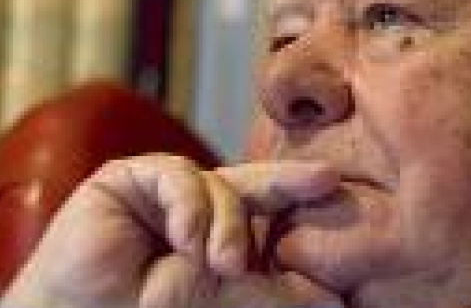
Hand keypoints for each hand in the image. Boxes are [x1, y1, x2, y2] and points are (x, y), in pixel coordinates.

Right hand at [0, 154, 343, 307]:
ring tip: (221, 263)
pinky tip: (185, 240)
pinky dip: (189, 208)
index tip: (340, 196)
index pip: (267, 218)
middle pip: (252, 187)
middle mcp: (195, 212)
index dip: (300, 204)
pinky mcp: (130, 178)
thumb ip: (261, 292)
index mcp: (216, 241)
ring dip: (225, 226)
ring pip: (219, 185)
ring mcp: (164, 194)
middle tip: (326, 180)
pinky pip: (178, 175)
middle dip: (289, 183)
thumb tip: (328, 297)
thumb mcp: (214, 303)